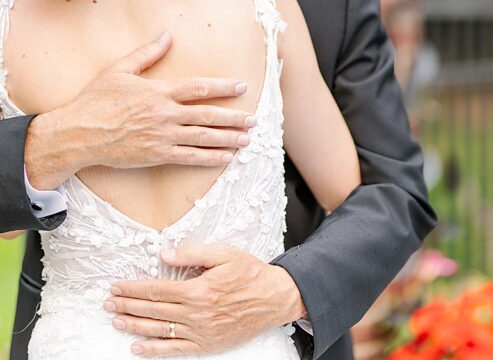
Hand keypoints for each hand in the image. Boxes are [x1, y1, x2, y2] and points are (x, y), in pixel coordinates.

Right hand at [24, 33, 251, 189]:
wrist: (76, 133)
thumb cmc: (95, 100)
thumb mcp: (119, 70)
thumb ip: (146, 54)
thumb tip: (167, 35)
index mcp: (159, 92)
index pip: (200, 88)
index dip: (224, 88)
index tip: (242, 87)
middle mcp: (165, 114)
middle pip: (208, 115)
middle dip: (234, 117)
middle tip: (254, 119)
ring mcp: (161, 136)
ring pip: (203, 137)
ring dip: (228, 139)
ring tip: (247, 139)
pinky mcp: (155, 155)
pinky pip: (188, 157)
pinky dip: (209, 158)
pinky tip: (226, 158)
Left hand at [107, 244, 305, 355]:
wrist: (275, 298)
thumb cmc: (250, 273)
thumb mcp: (225, 254)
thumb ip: (193, 253)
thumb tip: (164, 254)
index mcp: (199, 289)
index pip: (156, 290)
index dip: (133, 289)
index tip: (116, 286)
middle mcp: (196, 313)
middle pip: (152, 310)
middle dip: (126, 306)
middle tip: (107, 304)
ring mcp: (200, 331)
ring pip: (158, 330)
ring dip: (134, 326)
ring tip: (116, 321)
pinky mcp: (206, 344)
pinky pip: (174, 349)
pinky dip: (153, 349)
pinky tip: (137, 347)